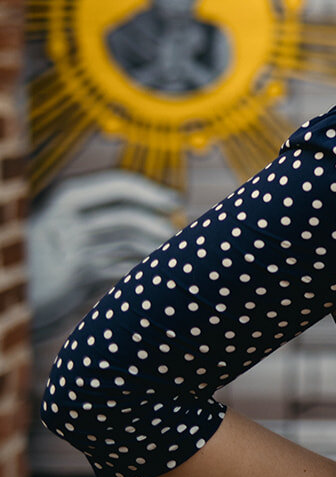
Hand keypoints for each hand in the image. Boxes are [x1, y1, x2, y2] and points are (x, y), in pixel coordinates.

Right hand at [28, 169, 182, 336]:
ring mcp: (69, 245)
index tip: (176, 200)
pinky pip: (123, 266)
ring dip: (156, 247)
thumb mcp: (67, 224)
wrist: (15, 293)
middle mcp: (64, 216)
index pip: (116, 183)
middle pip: (126, 215)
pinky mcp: (76, 273)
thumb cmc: (48, 256)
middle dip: (159, 223)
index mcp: (63, 196)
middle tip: (179, 230)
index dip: (151, 190)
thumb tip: (165, 205)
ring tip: (169, 252)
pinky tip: (151, 271)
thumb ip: (103, 212)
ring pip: (129, 242)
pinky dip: (142, 268)